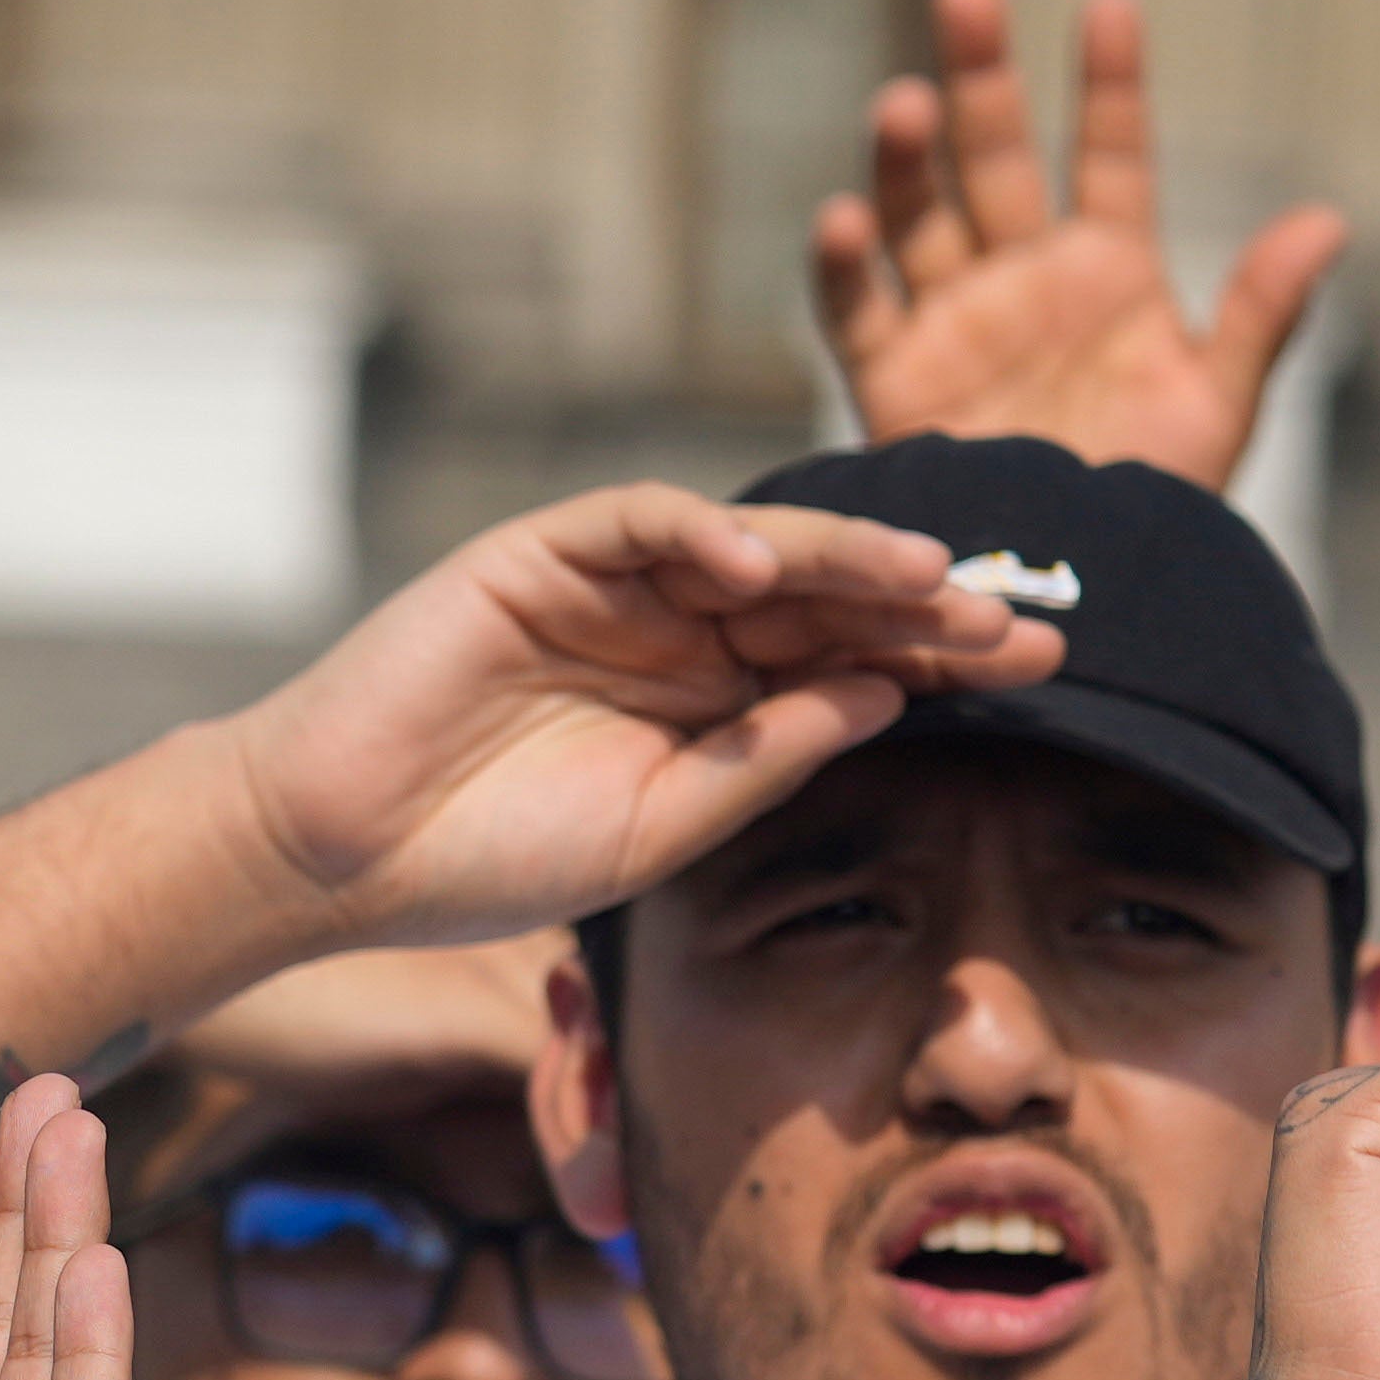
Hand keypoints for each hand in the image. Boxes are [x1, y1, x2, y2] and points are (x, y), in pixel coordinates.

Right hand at [197, 489, 1057, 964]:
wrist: (339, 853)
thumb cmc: (487, 858)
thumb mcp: (661, 830)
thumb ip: (767, 761)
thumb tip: (885, 700)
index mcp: (716, 701)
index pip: (850, 661)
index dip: (939, 660)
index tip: (1040, 671)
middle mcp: (680, 629)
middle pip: (827, 594)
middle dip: (923, 602)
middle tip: (1018, 615)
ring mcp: (614, 585)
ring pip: (751, 544)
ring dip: (841, 554)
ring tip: (926, 575)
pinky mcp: (541, 552)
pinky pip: (637, 521)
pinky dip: (700, 531)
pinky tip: (762, 561)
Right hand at [818, 0, 1345, 491]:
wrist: (1081, 609)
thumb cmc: (1158, 512)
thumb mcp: (1219, 408)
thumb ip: (1263, 314)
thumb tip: (1329, 219)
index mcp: (1109, 272)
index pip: (1110, 152)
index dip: (1109, 82)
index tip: (1109, 7)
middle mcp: (1024, 281)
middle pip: (995, 156)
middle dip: (981, 76)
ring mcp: (956, 327)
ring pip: (922, 218)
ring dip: (909, 160)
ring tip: (905, 104)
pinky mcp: (898, 388)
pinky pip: (862, 316)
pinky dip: (846, 269)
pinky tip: (845, 219)